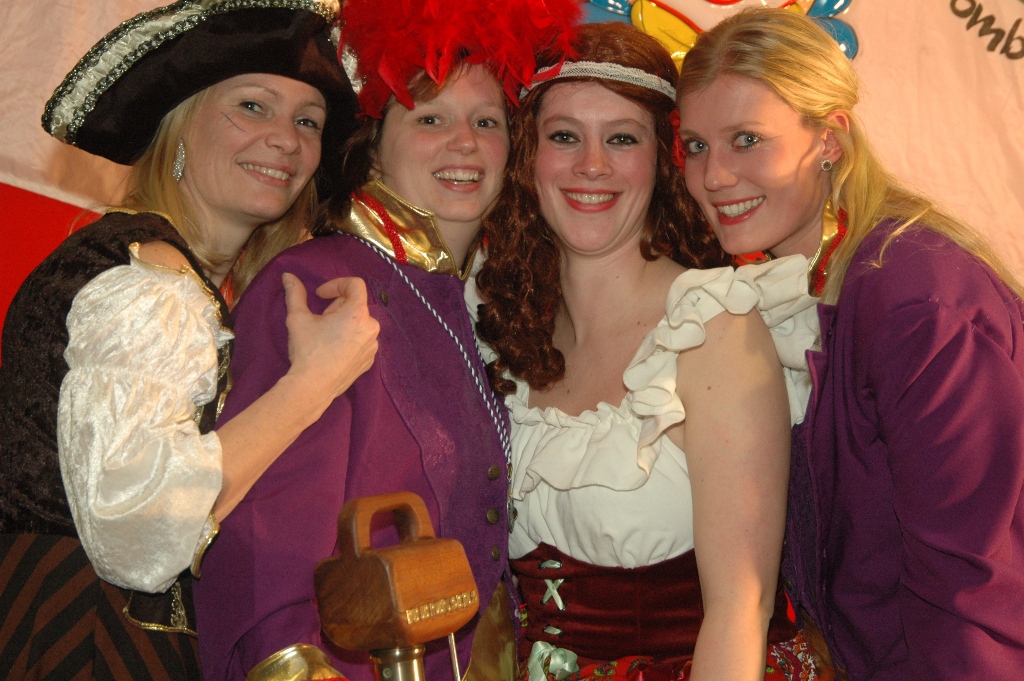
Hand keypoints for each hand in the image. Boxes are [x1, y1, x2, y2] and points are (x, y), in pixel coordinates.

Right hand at [282, 272, 379, 399]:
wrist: (313, 387)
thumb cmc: (307, 351)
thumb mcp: (297, 318)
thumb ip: (295, 294)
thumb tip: (287, 276)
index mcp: (357, 313)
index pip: (355, 284)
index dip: (336, 284)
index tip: (321, 295)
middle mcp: (371, 327)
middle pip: (356, 304)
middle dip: (336, 306)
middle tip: (319, 319)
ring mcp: (372, 345)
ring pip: (359, 323)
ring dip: (343, 322)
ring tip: (325, 335)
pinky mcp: (370, 359)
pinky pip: (362, 340)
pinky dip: (349, 338)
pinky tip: (333, 348)